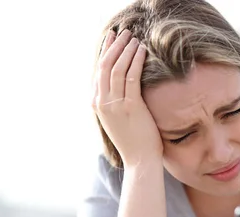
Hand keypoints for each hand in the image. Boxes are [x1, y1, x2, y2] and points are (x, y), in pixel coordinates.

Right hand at [92, 29, 162, 167]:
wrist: (140, 161)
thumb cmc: (135, 142)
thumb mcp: (120, 120)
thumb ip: (117, 103)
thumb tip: (125, 88)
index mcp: (97, 105)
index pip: (98, 72)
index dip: (105, 53)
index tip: (112, 39)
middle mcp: (102, 103)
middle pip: (104, 66)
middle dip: (114, 46)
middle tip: (123, 32)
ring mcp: (114, 104)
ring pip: (116, 68)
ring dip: (126, 50)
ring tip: (134, 38)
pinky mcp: (130, 106)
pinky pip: (131, 77)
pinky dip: (136, 61)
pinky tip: (142, 51)